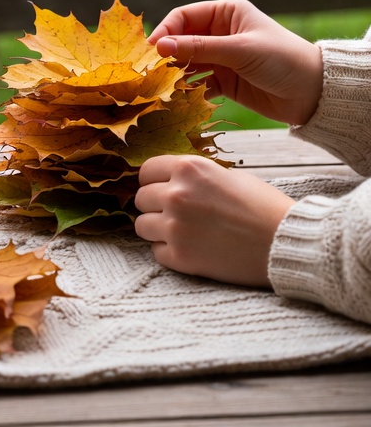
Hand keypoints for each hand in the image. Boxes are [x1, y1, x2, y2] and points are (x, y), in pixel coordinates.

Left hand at [134, 155, 294, 285]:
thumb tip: (170, 181)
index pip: (146, 171)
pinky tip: (191, 249)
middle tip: (176, 214)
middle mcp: (176, 194)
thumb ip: (194, 176)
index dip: (153, 181)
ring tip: (182, 232)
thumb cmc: (262, 206)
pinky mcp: (181, 257)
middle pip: (141, 199)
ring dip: (158, 229)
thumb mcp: (226, 175)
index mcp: (189, 168)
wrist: (285, 242)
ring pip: (142, 226)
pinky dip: (169, 251)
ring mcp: (176, 227)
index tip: (161, 189)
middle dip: (155, 206)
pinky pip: (156, 252)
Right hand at [148, 0, 322, 125]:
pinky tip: (179, 98)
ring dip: (175, 73)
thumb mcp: (240, 50)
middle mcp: (221, 32)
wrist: (313, 93)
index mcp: (226, 13)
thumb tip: (160, 45)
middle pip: (183, 40)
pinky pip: (199, 83)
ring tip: (161, 86)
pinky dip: (188, 90)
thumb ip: (200, 48)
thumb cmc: (282, 59)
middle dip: (167, 54)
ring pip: (188, 63)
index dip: (166, 30)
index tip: (151, 49)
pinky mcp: (226, 81)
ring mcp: (222, 58)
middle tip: (149, 70)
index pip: (185, 16)